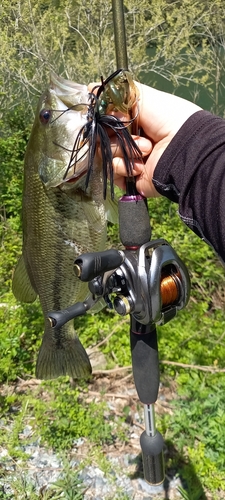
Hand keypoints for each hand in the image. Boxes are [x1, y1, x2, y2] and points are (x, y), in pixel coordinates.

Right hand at [88, 81, 201, 196]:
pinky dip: (124, 168)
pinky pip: (112, 172)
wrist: (184, 147)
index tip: (113, 116)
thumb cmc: (168, 118)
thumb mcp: (144, 97)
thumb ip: (117, 92)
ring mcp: (129, 160)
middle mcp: (129, 140)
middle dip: (117, 134)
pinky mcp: (130, 178)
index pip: (105, 120)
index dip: (105, 118)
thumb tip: (91, 87)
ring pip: (106, 154)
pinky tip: (141, 166)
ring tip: (147, 150)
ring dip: (125, 150)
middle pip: (102, 137)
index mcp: (132, 121)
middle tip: (131, 132)